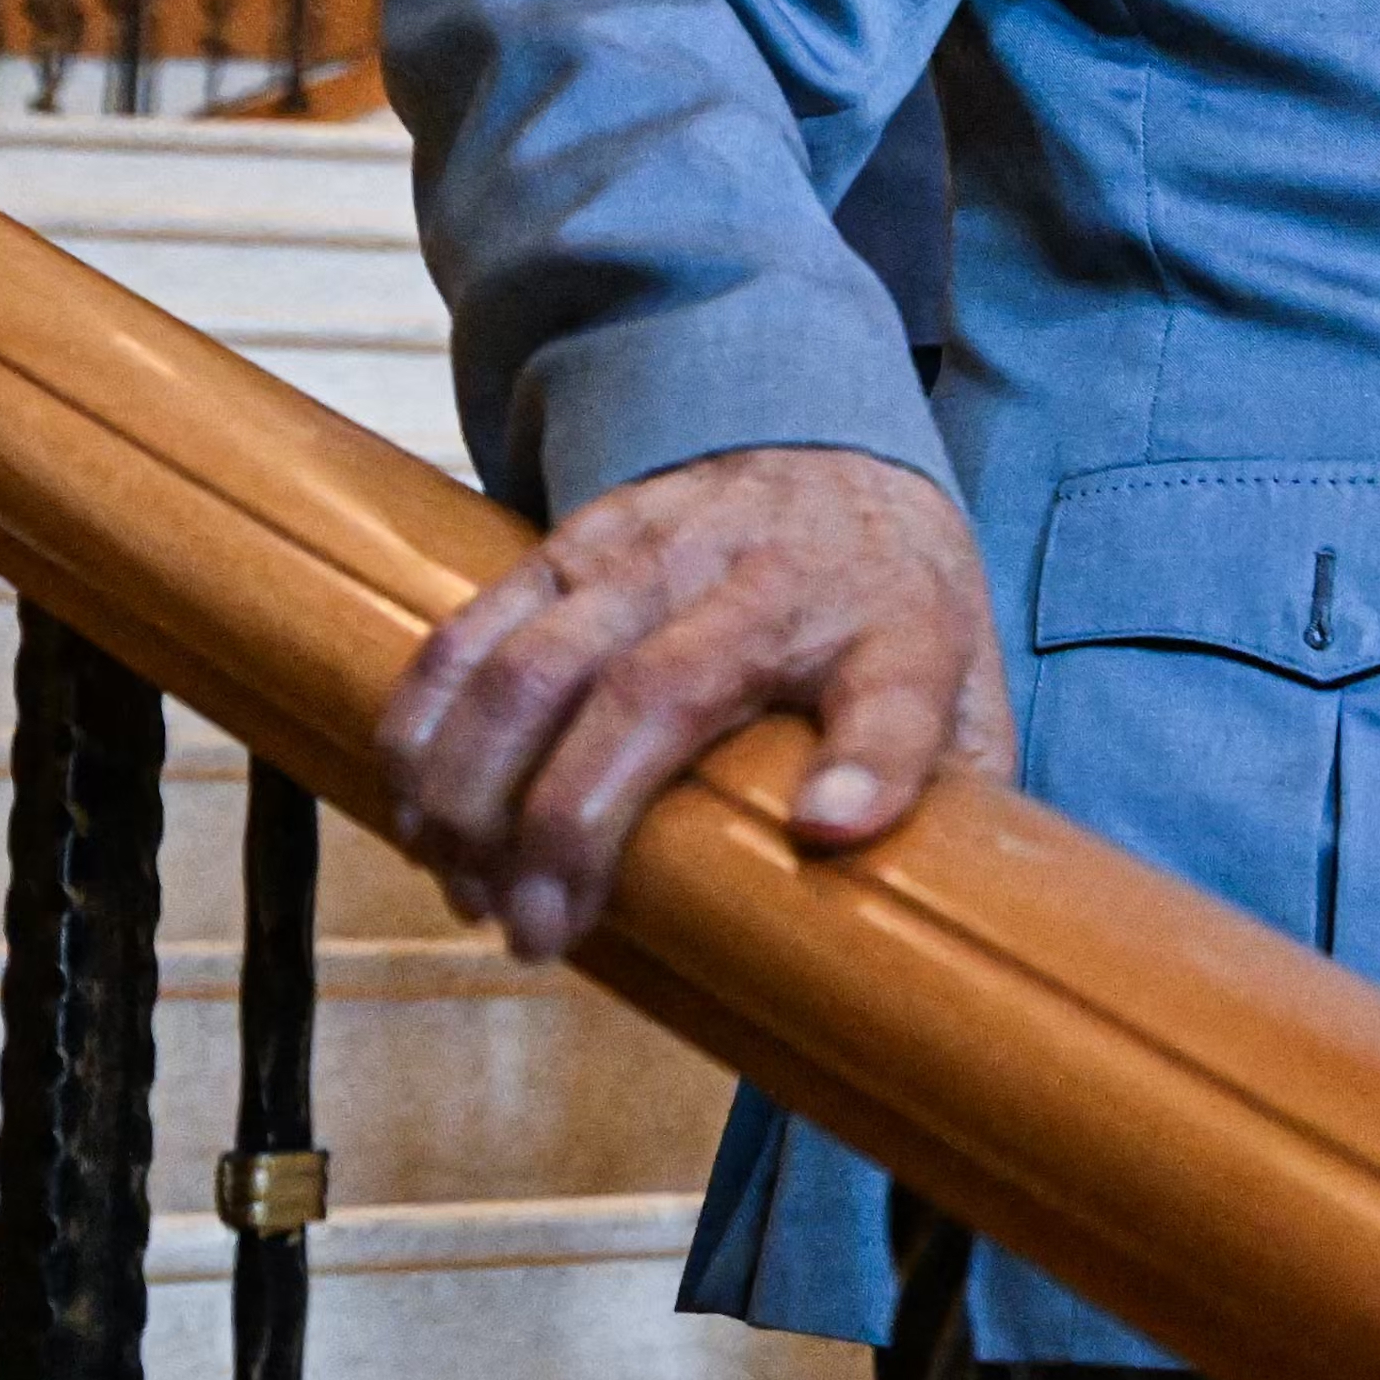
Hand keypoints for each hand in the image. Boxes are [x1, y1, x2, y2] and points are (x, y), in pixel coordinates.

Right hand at [379, 444, 1012, 961]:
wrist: (827, 443)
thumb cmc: (887, 595)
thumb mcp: (965, 675)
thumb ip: (949, 774)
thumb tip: (907, 890)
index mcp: (887, 623)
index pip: (898, 690)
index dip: (871, 762)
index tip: (828, 831)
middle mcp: (762, 578)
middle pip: (651, 694)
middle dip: (570, 827)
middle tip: (537, 936)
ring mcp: (653, 552)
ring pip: (536, 663)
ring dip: (478, 789)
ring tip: (468, 893)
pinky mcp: (572, 540)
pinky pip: (477, 626)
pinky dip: (426, 720)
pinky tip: (414, 809)